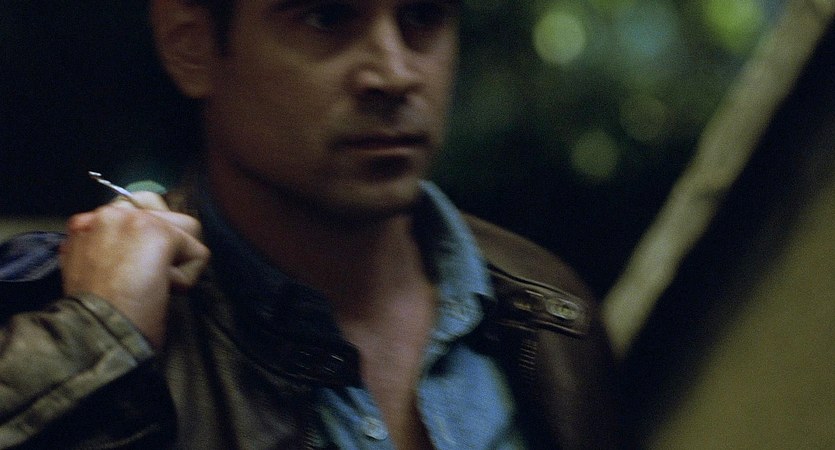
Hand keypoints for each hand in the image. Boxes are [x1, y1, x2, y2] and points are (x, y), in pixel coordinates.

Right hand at [60, 192, 209, 346]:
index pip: (135, 211)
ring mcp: (135, 219)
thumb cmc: (92, 314)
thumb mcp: (86, 270)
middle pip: (165, 214)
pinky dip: (187, 279)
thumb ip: (104, 248)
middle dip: (167, 246)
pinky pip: (198, 254)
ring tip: (151, 284)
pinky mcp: (159, 233)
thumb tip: (133, 248)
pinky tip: (160, 291)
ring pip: (187, 230)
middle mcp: (108, 213)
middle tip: (143, 279)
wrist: (92, 330)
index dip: (144, 243)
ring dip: (178, 260)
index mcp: (86, 223)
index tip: (131, 271)